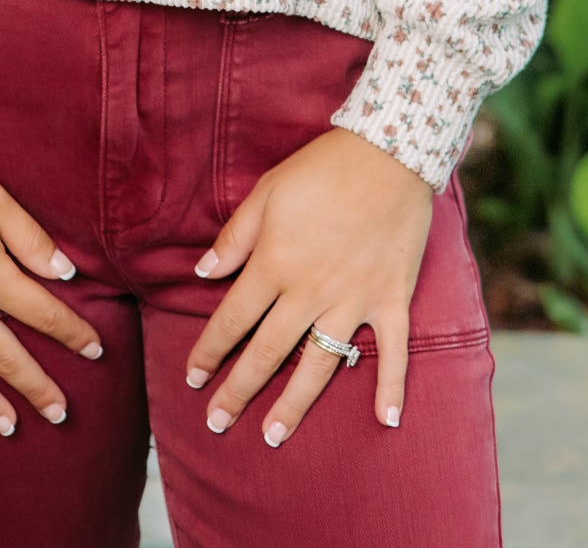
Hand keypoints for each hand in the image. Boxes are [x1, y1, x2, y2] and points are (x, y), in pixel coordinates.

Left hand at [184, 125, 433, 443]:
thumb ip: (235, 237)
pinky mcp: (391, 299)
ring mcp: (353, 300)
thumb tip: (202, 273)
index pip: (233, 319)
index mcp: (274, 264)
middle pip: (267, 352)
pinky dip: (393, 388)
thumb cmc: (321, 168)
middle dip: (238, 391)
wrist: (388, 151)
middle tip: (216, 423)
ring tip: (273, 435)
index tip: (192, 378)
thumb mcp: (266, 191)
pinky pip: (394, 352)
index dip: (209, 351)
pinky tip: (386, 421)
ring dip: (295, 404)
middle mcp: (310, 291)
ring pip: (319, 364)